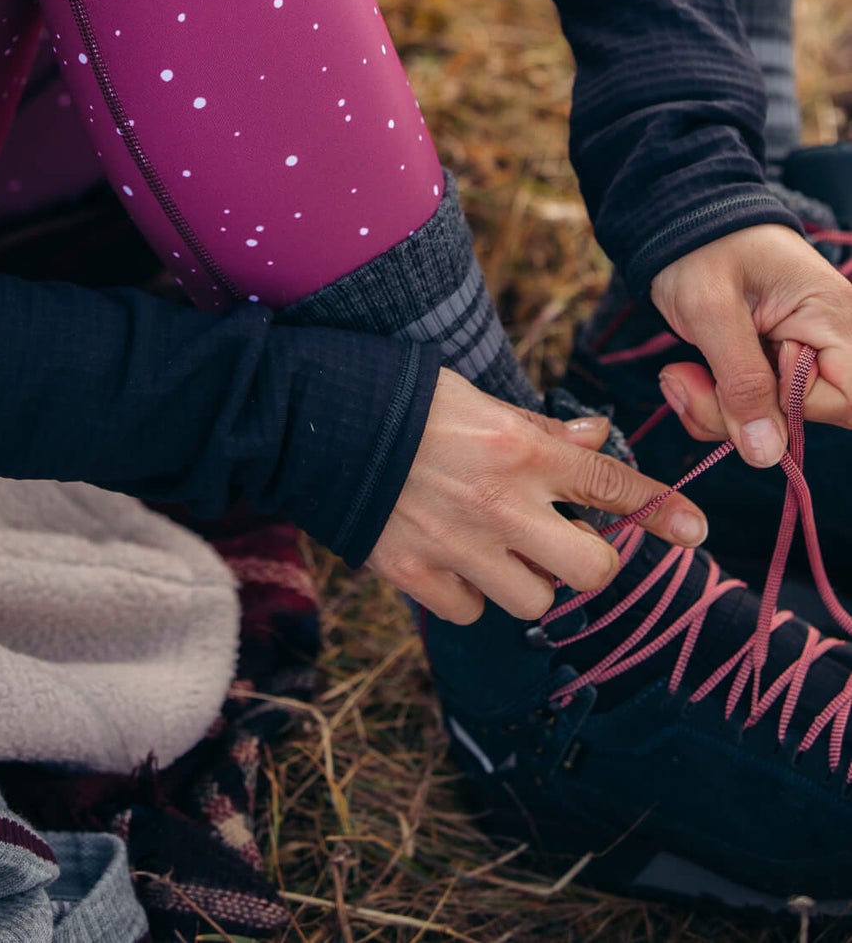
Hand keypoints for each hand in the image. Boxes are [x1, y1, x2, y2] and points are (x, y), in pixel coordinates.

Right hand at [366, 370, 707, 625]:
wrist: (317, 422)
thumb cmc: (405, 401)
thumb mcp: (480, 400)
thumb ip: (541, 430)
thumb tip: (595, 437)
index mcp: (521, 451)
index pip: (611, 486)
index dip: (661, 510)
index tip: (694, 530)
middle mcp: (501, 505)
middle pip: (591, 571)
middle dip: (589, 561)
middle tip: (565, 543)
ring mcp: (458, 546)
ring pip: (535, 602)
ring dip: (527, 581)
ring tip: (498, 549)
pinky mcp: (415, 575)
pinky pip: (470, 611)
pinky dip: (468, 594)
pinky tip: (451, 560)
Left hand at [652, 223, 851, 466]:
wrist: (677, 219)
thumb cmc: (698, 247)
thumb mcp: (710, 309)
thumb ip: (741, 380)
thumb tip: (766, 452)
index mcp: (834, 318)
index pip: (847, 401)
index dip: (792, 408)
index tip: (741, 378)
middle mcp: (831, 341)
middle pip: (808, 418)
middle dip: (739, 415)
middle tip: (686, 381)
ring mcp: (801, 355)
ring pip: (775, 421)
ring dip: (718, 411)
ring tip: (679, 374)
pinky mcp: (772, 366)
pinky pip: (754, 409)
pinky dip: (716, 405)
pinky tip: (687, 375)